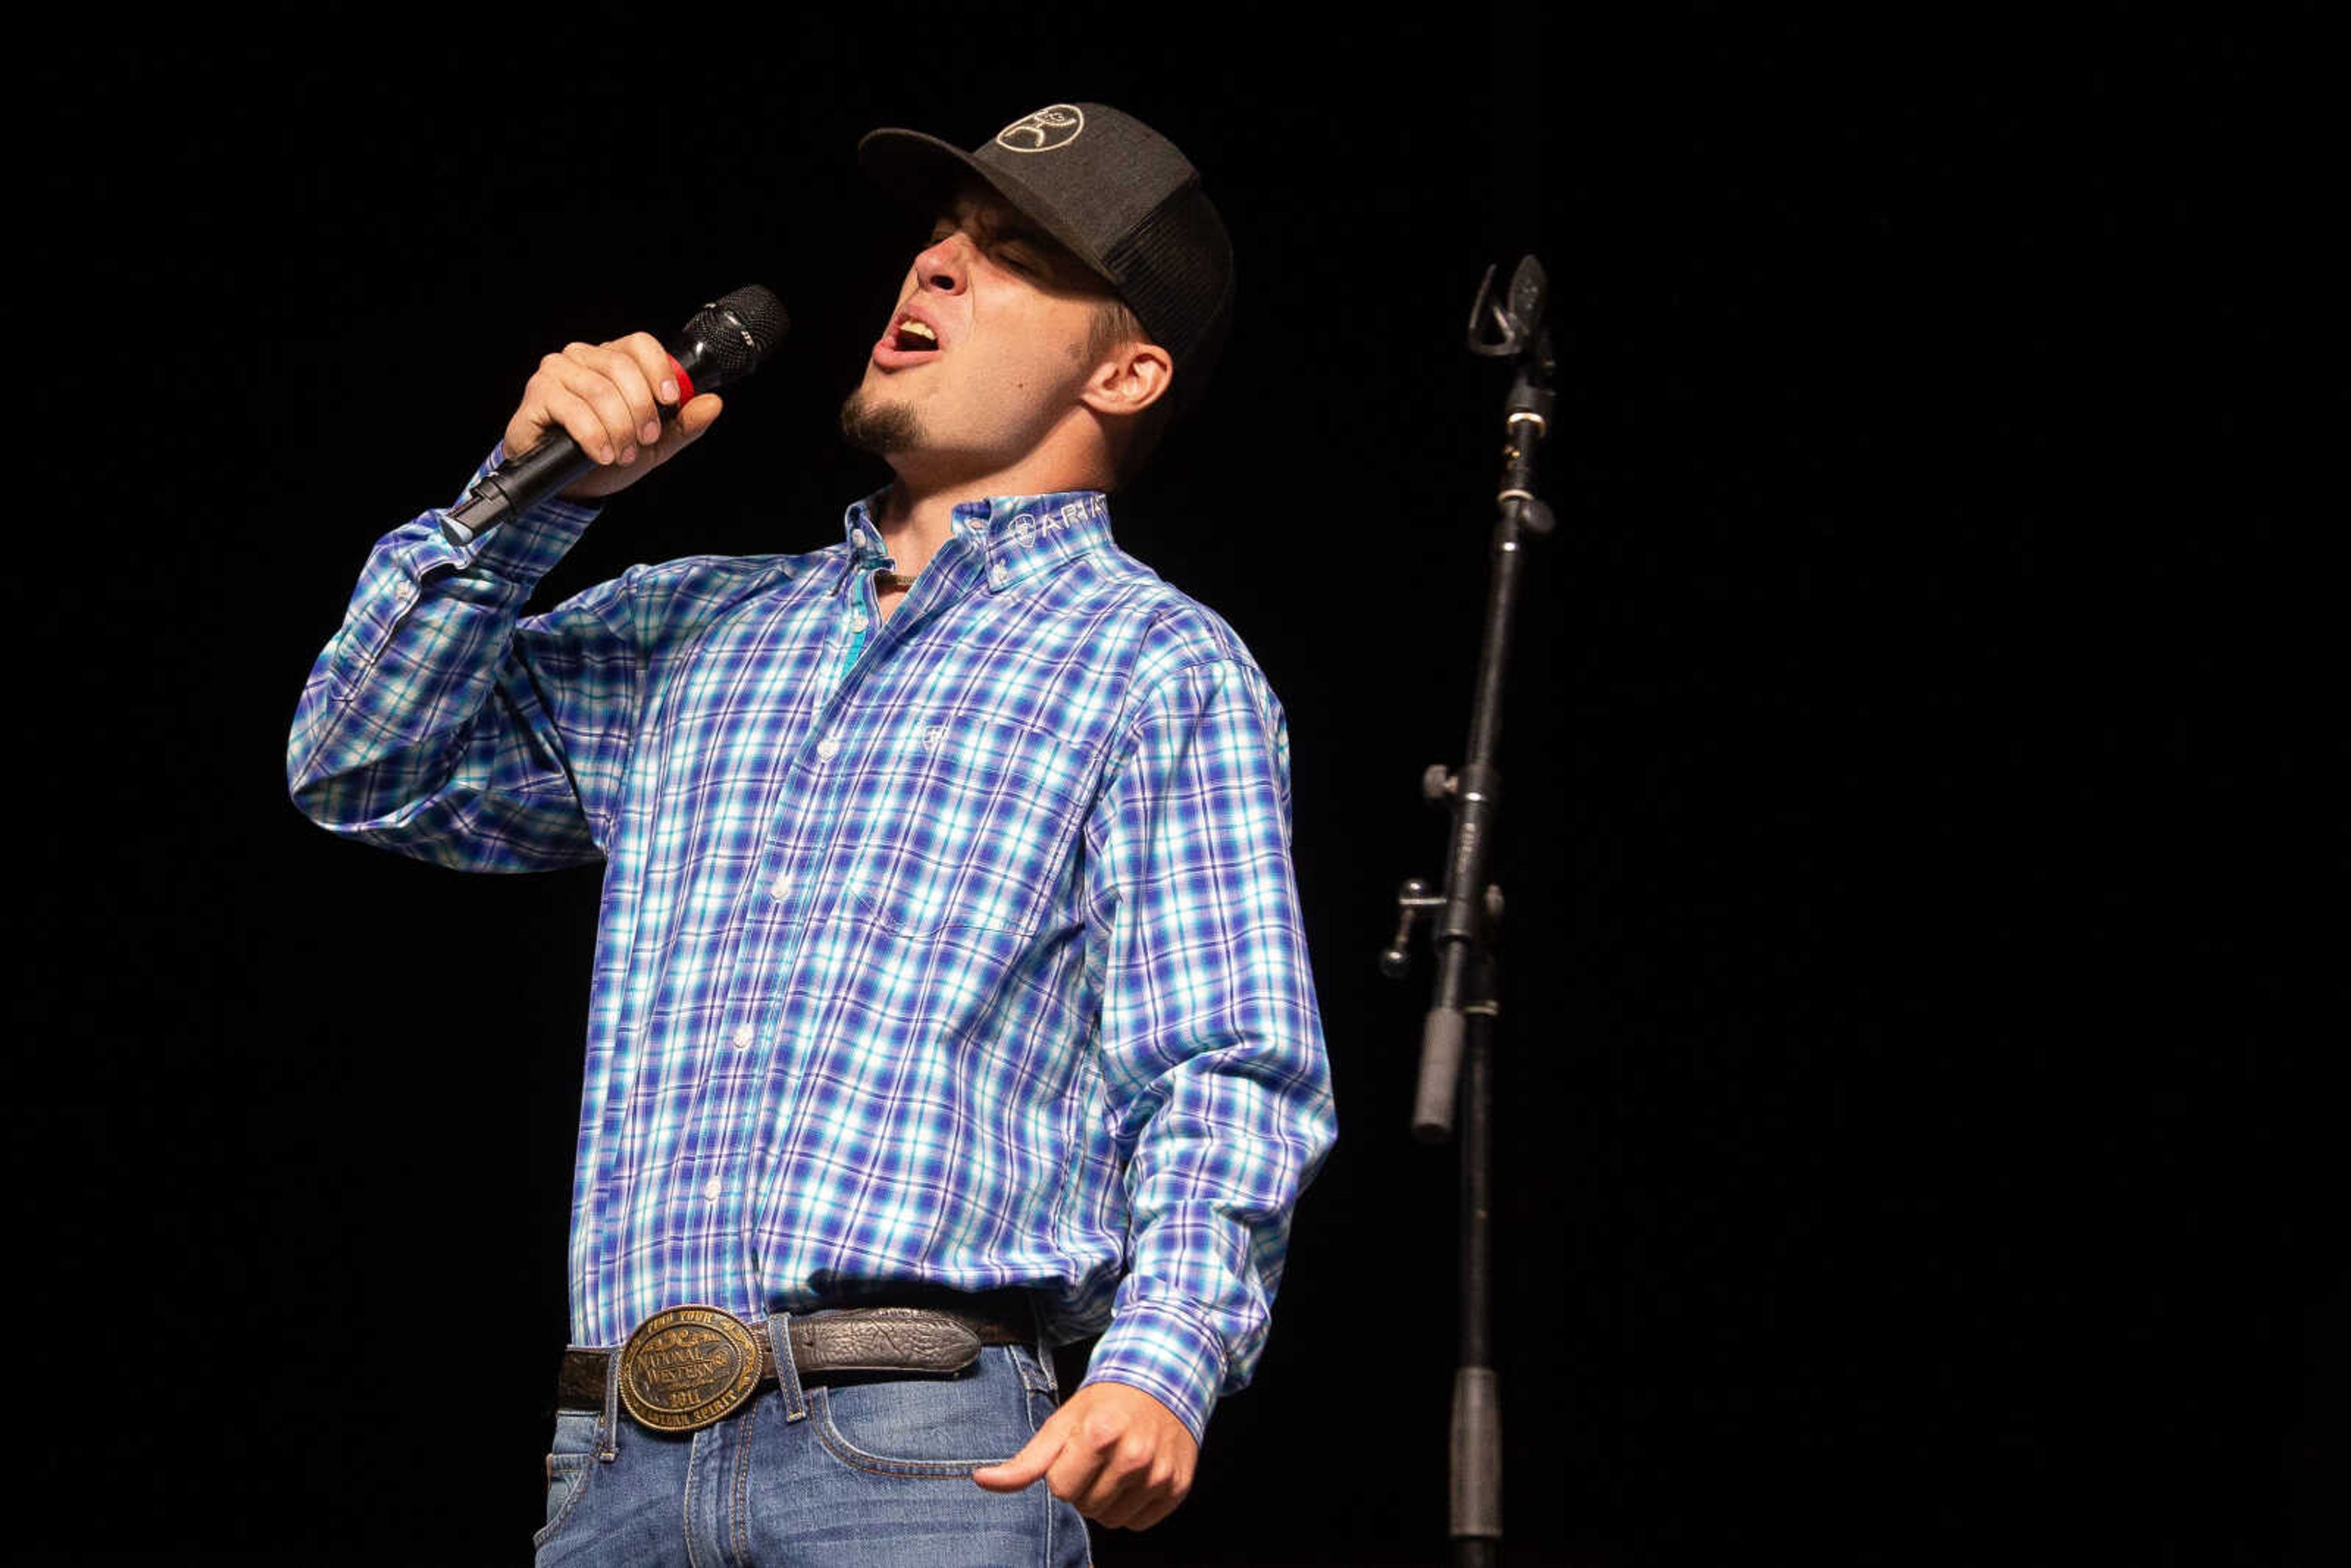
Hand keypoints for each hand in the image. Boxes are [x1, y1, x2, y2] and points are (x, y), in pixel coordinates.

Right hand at [502, 332, 723, 500]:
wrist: (568, 484)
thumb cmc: (606, 455)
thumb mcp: (654, 445)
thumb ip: (683, 424)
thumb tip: (713, 403)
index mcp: (614, 360)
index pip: (641, 345)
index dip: (659, 370)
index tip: (670, 401)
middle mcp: (584, 358)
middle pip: (622, 368)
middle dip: (641, 410)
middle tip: (645, 440)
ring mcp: (558, 372)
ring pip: (599, 391)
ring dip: (618, 429)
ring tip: (622, 454)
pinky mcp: (538, 393)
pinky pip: (572, 409)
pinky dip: (593, 436)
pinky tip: (600, 454)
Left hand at [972, 1380, 1198, 1529]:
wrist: (1162, 1380)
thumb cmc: (1106, 1404)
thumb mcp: (1062, 1423)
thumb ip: (1025, 1461)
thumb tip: (981, 1480)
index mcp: (1099, 1435)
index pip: (1061, 1490)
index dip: (1063, 1472)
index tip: (1077, 1451)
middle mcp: (1134, 1455)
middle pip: (1086, 1507)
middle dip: (1085, 1486)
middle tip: (1099, 1457)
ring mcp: (1159, 1473)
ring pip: (1112, 1520)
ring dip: (1108, 1500)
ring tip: (1117, 1465)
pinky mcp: (1177, 1486)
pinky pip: (1139, 1524)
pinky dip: (1134, 1506)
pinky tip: (1137, 1477)